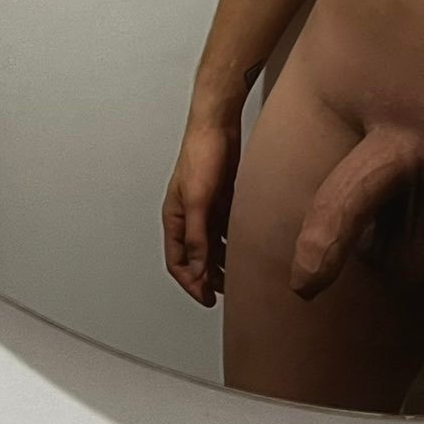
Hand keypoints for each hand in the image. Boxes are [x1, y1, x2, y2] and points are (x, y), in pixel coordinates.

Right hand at [162, 116, 240, 306]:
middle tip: (227, 292)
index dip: (191, 283)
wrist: (220, 124)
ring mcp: (206, 207)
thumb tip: (197, 270)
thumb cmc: (202, 155)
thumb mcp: (198, 200)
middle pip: (196, 256)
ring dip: (223, 260)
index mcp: (175, 218)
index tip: (207, 299)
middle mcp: (189, 216)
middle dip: (208, 276)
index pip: (178, 262)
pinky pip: (226, 227)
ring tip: (239, 274)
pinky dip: (234, 240)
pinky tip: (248, 247)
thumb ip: (197, 237)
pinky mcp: (223, 198)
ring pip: (213, 244)